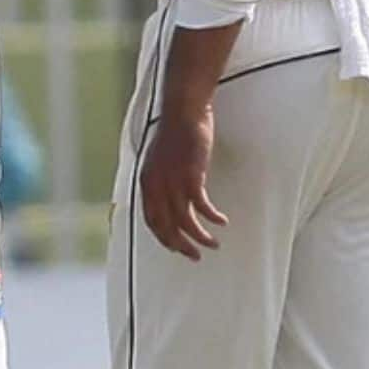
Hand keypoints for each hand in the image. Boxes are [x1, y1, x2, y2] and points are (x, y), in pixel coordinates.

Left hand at [137, 103, 227, 260]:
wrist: (182, 112)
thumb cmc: (174, 135)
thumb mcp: (160, 161)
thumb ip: (161, 181)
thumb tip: (169, 200)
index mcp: (146, 182)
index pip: (151, 220)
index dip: (163, 238)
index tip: (177, 249)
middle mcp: (155, 185)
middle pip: (165, 225)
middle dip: (180, 245)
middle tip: (195, 257)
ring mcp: (172, 180)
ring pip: (184, 220)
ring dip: (199, 237)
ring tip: (213, 245)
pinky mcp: (191, 174)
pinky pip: (201, 205)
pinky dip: (211, 217)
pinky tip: (222, 222)